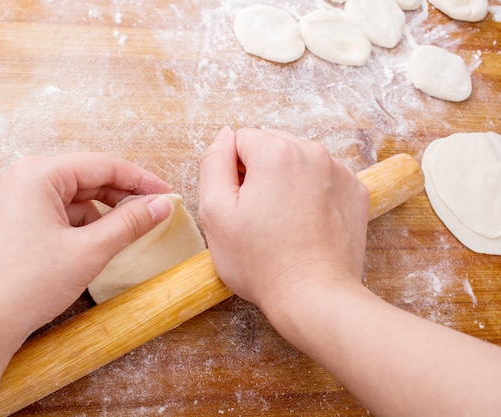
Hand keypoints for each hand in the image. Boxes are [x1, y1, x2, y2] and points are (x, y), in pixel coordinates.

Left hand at [0, 152, 172, 416]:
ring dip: (105, 213)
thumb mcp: (88, 251)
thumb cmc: (26, 285)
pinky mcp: (19, 222)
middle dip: (123, 196)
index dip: (141, 180)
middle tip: (156, 213)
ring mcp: (19, 200)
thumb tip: (161, 204)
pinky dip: (86, 226)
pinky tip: (102, 243)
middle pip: (89, 178)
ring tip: (131, 231)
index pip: (103, 165)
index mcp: (39, 174)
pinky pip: (62, 213)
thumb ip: (129, 223)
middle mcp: (26, 179)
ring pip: (77, 198)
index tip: (168, 195)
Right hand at [199, 127, 369, 307]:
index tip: (238, 203)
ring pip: (298, 161)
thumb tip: (224, 135)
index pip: (240, 139)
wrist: (314, 296)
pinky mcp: (356, 192)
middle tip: (258, 214)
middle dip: (260, 172)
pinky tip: (305, 223)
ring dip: (286, 181)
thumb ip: (213, 162)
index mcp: (275, 152)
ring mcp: (339, 171)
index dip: (231, 171)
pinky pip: (323, 178)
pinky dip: (311, 193)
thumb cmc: (261, 262)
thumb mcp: (215, 212)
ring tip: (283, 221)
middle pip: (271, 145)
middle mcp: (312, 152)